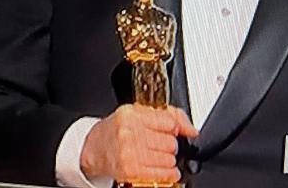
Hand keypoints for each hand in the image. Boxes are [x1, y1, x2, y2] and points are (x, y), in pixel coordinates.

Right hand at [80, 104, 196, 185]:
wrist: (95, 148)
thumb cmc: (118, 130)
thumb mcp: (138, 113)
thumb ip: (169, 115)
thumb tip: (192, 130)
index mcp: (131, 114)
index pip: (169, 122)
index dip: (173, 129)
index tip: (169, 131)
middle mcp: (129, 132)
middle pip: (171, 143)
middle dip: (169, 146)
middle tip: (159, 145)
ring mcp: (129, 153)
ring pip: (169, 159)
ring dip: (168, 161)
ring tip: (158, 157)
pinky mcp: (131, 171)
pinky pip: (163, 174)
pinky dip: (168, 174)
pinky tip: (162, 169)